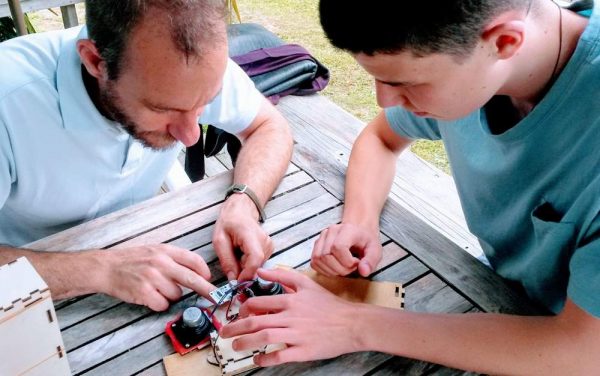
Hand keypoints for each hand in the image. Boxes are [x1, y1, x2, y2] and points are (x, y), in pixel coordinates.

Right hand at [96, 244, 213, 310]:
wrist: (106, 267)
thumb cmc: (131, 260)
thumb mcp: (154, 251)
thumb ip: (174, 259)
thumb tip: (197, 271)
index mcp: (165, 251)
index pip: (194, 260)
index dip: (205, 271)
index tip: (209, 279)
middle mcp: (161, 263)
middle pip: (192, 279)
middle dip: (207, 290)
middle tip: (217, 297)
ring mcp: (152, 278)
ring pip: (176, 295)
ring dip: (170, 296)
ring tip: (156, 288)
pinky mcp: (144, 292)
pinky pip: (163, 304)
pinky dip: (159, 304)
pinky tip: (149, 296)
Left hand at [213, 194, 273, 280]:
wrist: (240, 211)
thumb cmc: (228, 223)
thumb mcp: (220, 241)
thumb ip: (226, 261)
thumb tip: (233, 280)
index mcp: (250, 235)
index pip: (255, 259)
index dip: (247, 274)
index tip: (236, 283)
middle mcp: (264, 240)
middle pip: (256, 265)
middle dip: (243, 272)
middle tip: (231, 267)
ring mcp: (269, 245)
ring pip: (258, 266)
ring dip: (245, 267)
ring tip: (236, 255)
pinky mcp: (269, 249)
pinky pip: (259, 263)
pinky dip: (249, 264)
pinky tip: (242, 254)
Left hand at [221, 268, 362, 365]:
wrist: (352, 323)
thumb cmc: (330, 305)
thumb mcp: (307, 284)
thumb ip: (283, 275)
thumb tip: (261, 270)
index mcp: (290, 300)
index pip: (258, 302)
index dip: (243, 308)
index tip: (238, 313)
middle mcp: (291, 316)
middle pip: (256, 321)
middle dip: (236, 327)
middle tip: (225, 333)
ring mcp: (297, 334)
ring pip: (264, 337)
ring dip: (246, 342)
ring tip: (236, 346)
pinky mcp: (304, 350)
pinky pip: (280, 355)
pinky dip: (266, 358)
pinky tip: (258, 359)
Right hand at [311, 223, 381, 276]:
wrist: (359, 233)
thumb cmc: (367, 242)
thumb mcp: (375, 251)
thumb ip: (371, 261)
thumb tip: (363, 271)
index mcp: (347, 229)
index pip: (338, 247)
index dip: (347, 262)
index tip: (356, 263)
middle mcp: (331, 231)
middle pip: (326, 255)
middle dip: (340, 269)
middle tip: (351, 267)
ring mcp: (322, 237)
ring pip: (318, 259)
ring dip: (331, 270)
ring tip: (343, 267)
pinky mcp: (316, 245)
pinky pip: (314, 262)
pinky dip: (324, 270)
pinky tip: (335, 268)